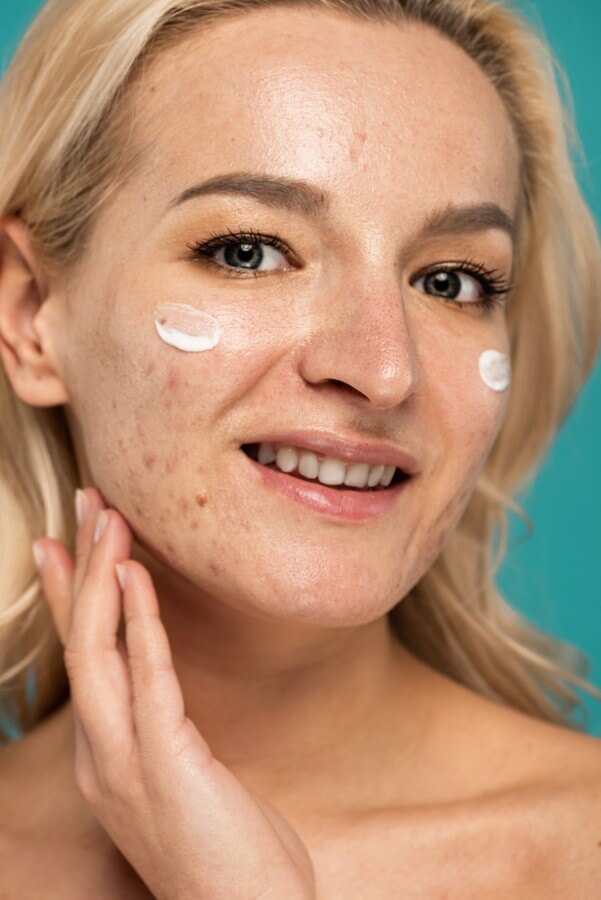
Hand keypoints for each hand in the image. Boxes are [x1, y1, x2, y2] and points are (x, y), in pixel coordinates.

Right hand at [33, 487, 315, 899]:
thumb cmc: (231, 860)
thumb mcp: (189, 790)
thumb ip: (168, 741)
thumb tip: (166, 698)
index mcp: (109, 761)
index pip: (82, 662)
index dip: (71, 598)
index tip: (67, 545)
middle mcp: (104, 758)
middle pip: (79, 641)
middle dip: (79, 567)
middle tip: (85, 503)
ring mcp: (126, 764)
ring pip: (98, 650)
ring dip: (100, 577)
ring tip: (107, 517)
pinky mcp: (166, 765)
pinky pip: (148, 677)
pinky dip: (140, 620)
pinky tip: (138, 575)